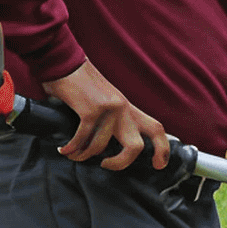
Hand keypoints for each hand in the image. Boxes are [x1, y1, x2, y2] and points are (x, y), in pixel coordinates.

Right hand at [45, 62, 171, 170]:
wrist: (64, 62)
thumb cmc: (80, 85)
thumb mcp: (105, 100)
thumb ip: (111, 119)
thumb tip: (109, 145)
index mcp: (128, 108)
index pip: (156, 128)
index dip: (162, 149)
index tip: (158, 165)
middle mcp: (123, 109)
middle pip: (136, 146)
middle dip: (121, 163)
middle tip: (105, 165)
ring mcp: (108, 109)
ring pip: (100, 147)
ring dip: (83, 155)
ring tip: (74, 154)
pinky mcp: (90, 110)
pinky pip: (82, 138)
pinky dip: (72, 148)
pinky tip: (64, 150)